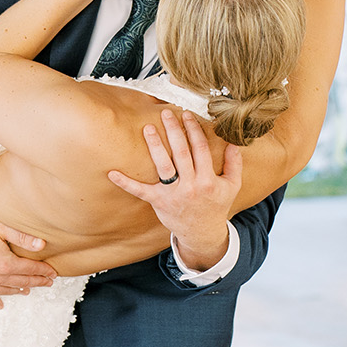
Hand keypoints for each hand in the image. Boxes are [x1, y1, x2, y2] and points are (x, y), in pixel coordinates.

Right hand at [0, 214, 56, 310]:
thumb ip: (22, 238)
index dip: (43, 271)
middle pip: (22, 281)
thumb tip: (43, 245)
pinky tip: (1, 304)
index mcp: (6, 263)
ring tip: (30, 290)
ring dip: (20, 290)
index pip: (30, 269)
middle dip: (37, 282)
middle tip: (48, 283)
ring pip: (7, 290)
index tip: (53, 273)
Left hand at [107, 108, 239, 271]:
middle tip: (166, 113)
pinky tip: (112, 173)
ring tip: (148, 128)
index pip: (200, 149)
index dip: (194, 130)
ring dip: (155, 146)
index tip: (187, 115)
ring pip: (163, 166)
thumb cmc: (216, 206)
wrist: (202, 233)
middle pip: (181, 153)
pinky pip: (140, 191)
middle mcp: (190, 186)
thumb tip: (233, 142)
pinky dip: (126, 183)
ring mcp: (173, 194)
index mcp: (208, 180)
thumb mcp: (232, 186)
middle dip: (174, 131)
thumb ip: (234, 164)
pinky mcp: (158, 202)